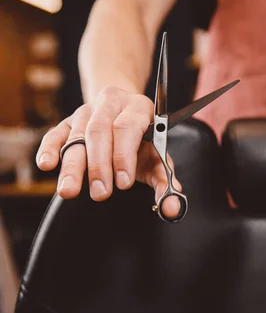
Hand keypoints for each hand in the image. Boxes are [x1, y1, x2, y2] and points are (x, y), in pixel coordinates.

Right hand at [36, 87, 182, 217]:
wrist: (125, 113)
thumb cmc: (143, 140)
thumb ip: (166, 183)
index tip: (123, 183)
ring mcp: (86, 111)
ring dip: (72, 165)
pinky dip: (49, 149)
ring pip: (76, 135)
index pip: (128, 128)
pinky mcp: (67, 121)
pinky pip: (55, 133)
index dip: (124, 155)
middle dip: (98, 165)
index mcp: (138, 108)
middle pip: (99, 131)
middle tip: (100, 193)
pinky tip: (47, 165)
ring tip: (69, 191)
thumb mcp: (158, 157)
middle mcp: (110, 104)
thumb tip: (172, 209)